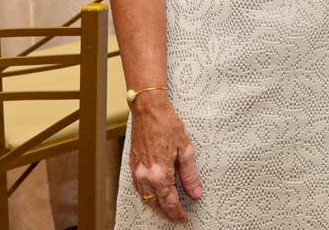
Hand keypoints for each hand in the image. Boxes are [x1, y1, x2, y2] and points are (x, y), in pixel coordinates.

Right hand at [127, 94, 202, 221]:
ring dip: (156, 206)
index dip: (177, 212)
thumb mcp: (186, 149)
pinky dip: (147, 196)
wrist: (149, 111)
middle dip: (166, 212)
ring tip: (167, 209)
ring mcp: (136, 172)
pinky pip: (139, 188)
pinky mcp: (132, 166)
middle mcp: (145, 176)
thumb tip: (195, 193)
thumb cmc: (167, 125)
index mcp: (160, 173)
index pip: (169, 200)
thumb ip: (190, 174)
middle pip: (155, 203)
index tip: (183, 218)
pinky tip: (155, 195)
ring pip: (145, 198)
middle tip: (176, 217)